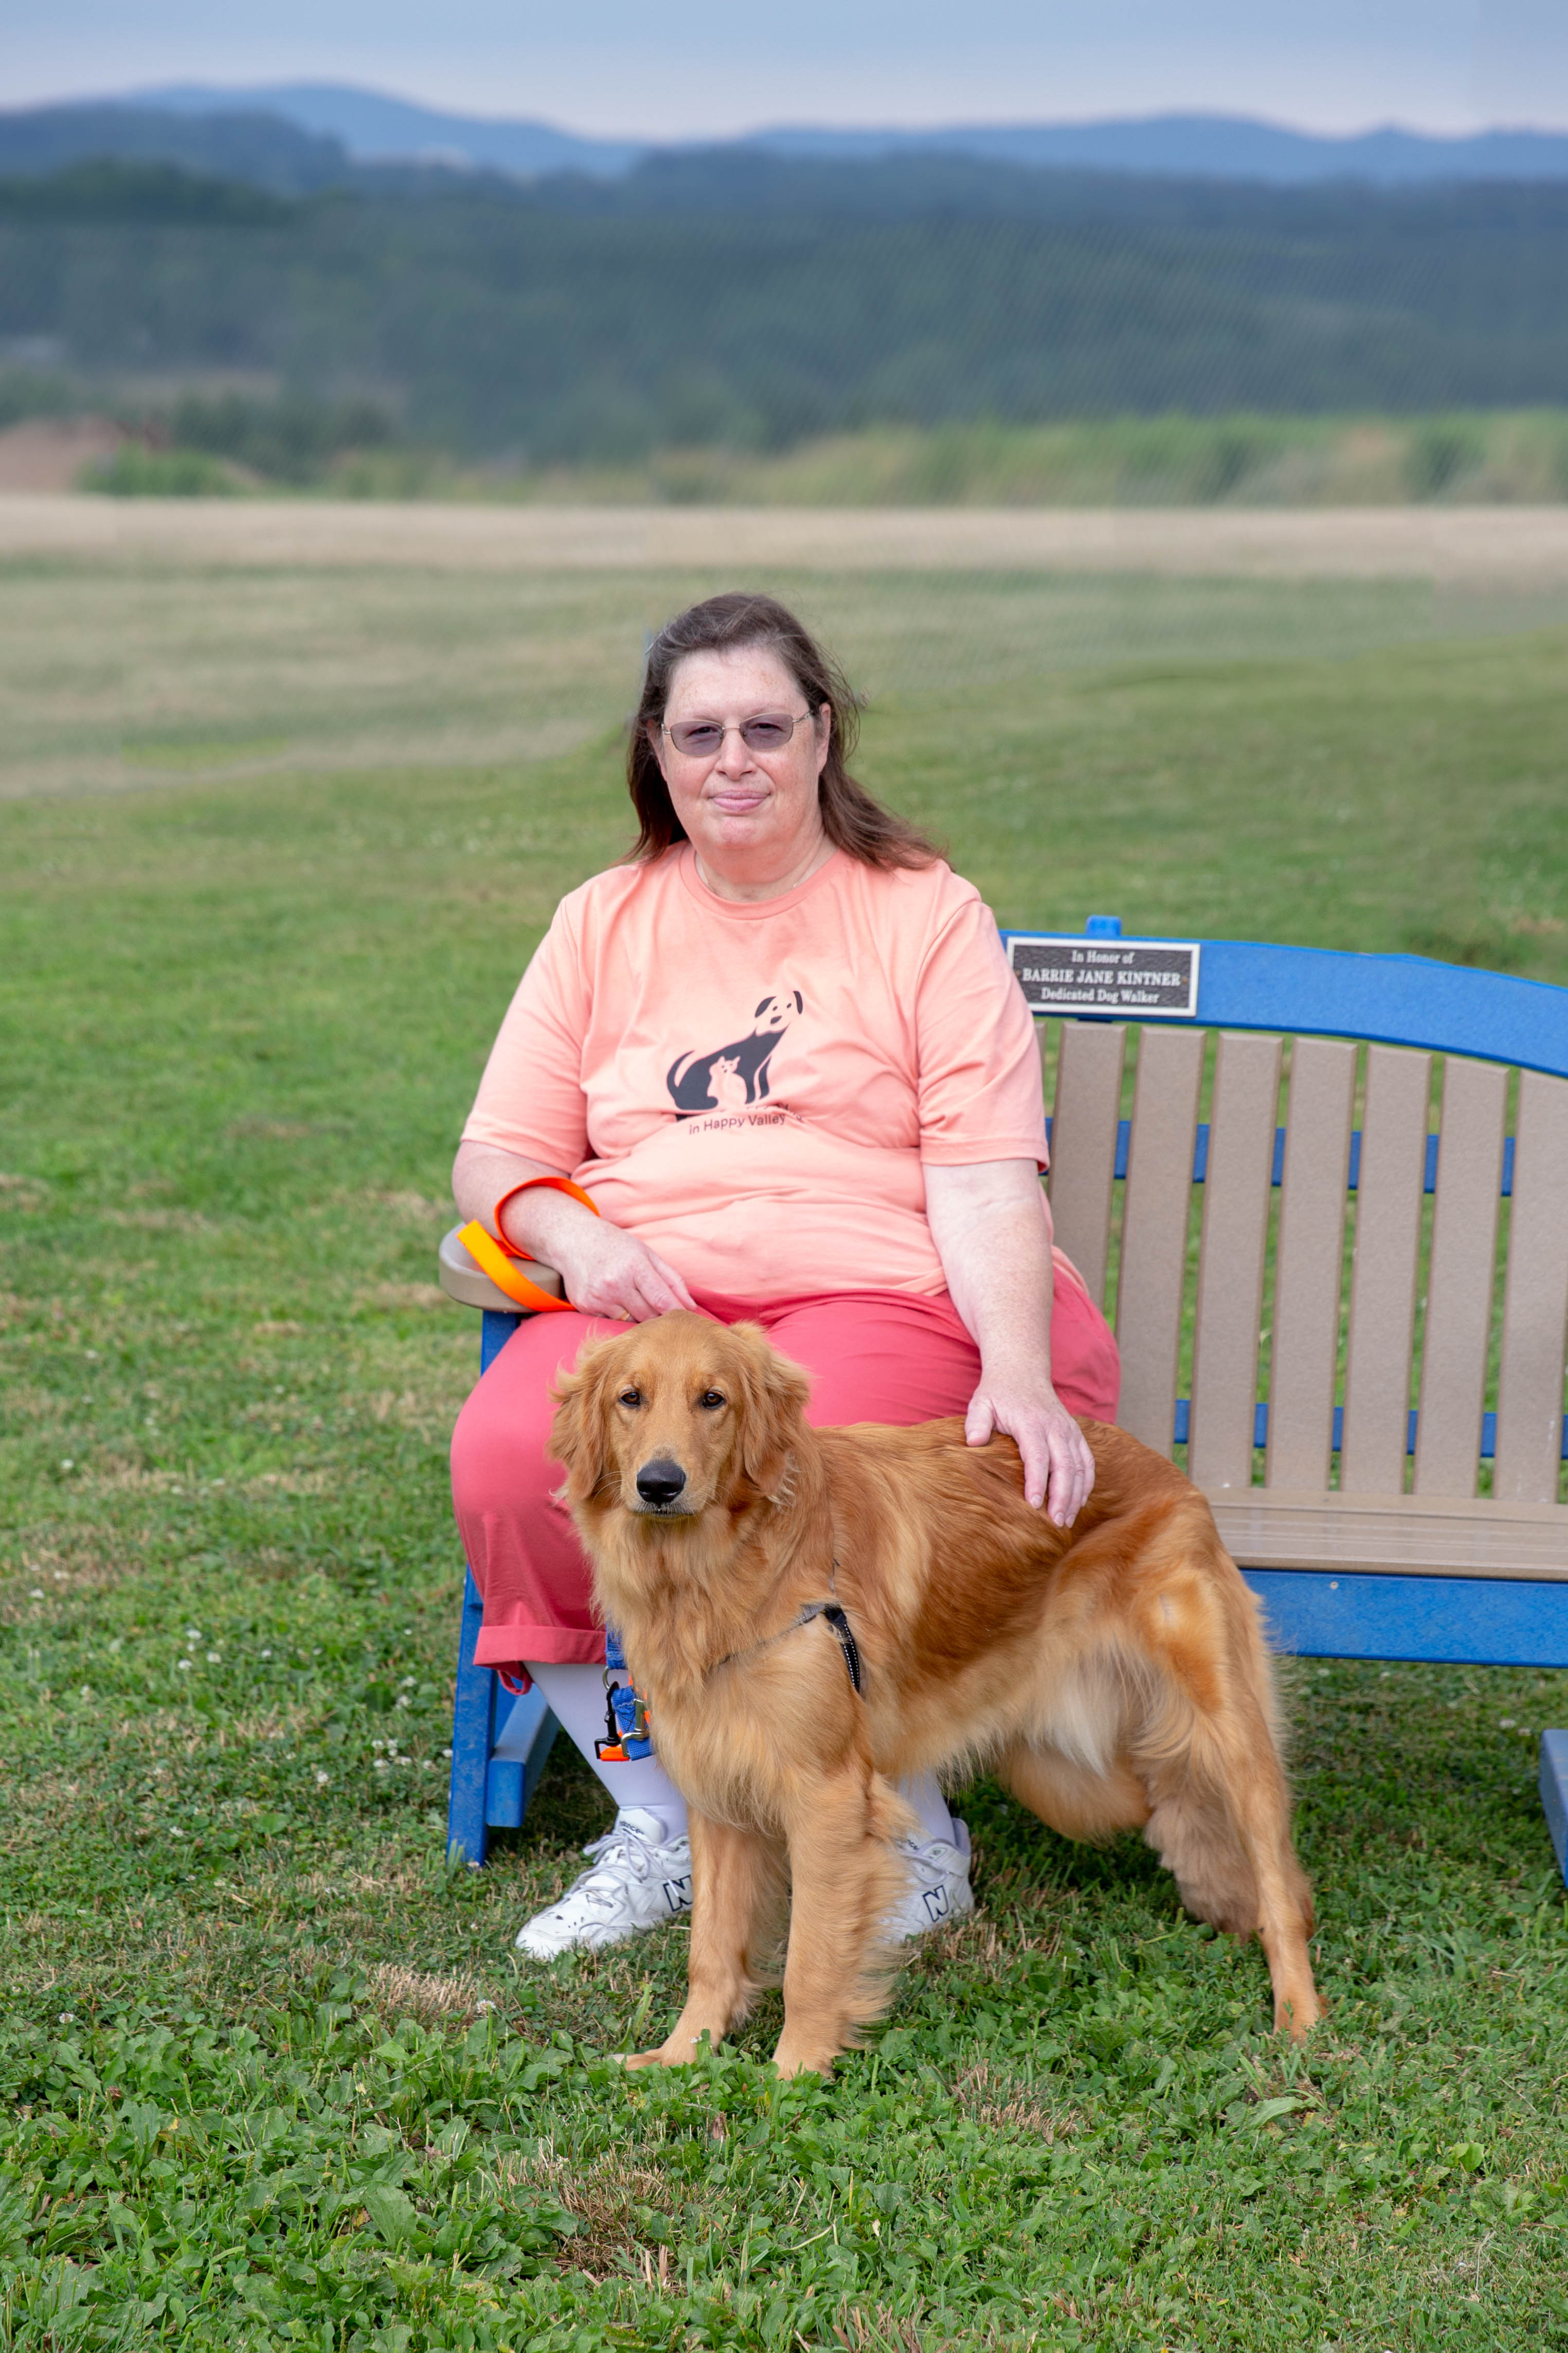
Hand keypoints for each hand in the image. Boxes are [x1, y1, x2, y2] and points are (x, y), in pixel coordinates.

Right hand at [549, 1218, 697, 1323]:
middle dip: (658, 1317)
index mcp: (634, 1266)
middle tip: (661, 1312)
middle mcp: (615, 1283)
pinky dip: (617, 1315)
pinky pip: (610, 1321)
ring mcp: (598, 1297)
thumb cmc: (615, 1245)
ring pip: (630, 1322)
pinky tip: (612, 1298)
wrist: (572, 1239)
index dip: (676, 1313)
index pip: (661, 1300)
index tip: (686, 1321)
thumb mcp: (646, 1254)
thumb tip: (691, 1306)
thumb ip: (671, 1280)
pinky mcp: (585, 1307)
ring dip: (637, 1317)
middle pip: (648, 1316)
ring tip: (633, 1300)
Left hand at [964, 1361, 1094, 1526]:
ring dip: (1076, 1494)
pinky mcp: (1076, 1434)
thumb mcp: (981, 1402)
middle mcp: (1055, 1426)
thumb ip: (976, 1422)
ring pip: (1079, 1466)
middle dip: (1062, 1496)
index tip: (1034, 1505)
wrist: (1023, 1370)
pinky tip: (1079, 1502)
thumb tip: (973, 1442)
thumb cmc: (998, 1393)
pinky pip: (1087, 1461)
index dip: (1037, 1482)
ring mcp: (1068, 1430)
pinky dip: (1085, 1483)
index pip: (1037, 1456)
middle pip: (1064, 1465)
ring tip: (1067, 1520)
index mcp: (1030, 1422)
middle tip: (1056, 1523)